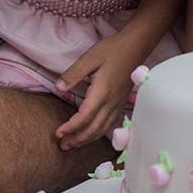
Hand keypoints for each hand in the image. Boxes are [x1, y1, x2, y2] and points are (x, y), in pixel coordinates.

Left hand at [54, 32, 149, 149]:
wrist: (135, 47)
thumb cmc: (111, 50)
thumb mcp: (89, 58)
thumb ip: (73, 74)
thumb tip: (58, 88)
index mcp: (101, 92)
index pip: (84, 117)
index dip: (70, 128)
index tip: (58, 132)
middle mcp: (111, 102)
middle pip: (94, 129)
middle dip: (77, 140)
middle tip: (62, 145)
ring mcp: (118, 104)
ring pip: (103, 130)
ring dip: (87, 140)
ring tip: (73, 144)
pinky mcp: (121, 103)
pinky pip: (110, 124)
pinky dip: (99, 134)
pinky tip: (92, 135)